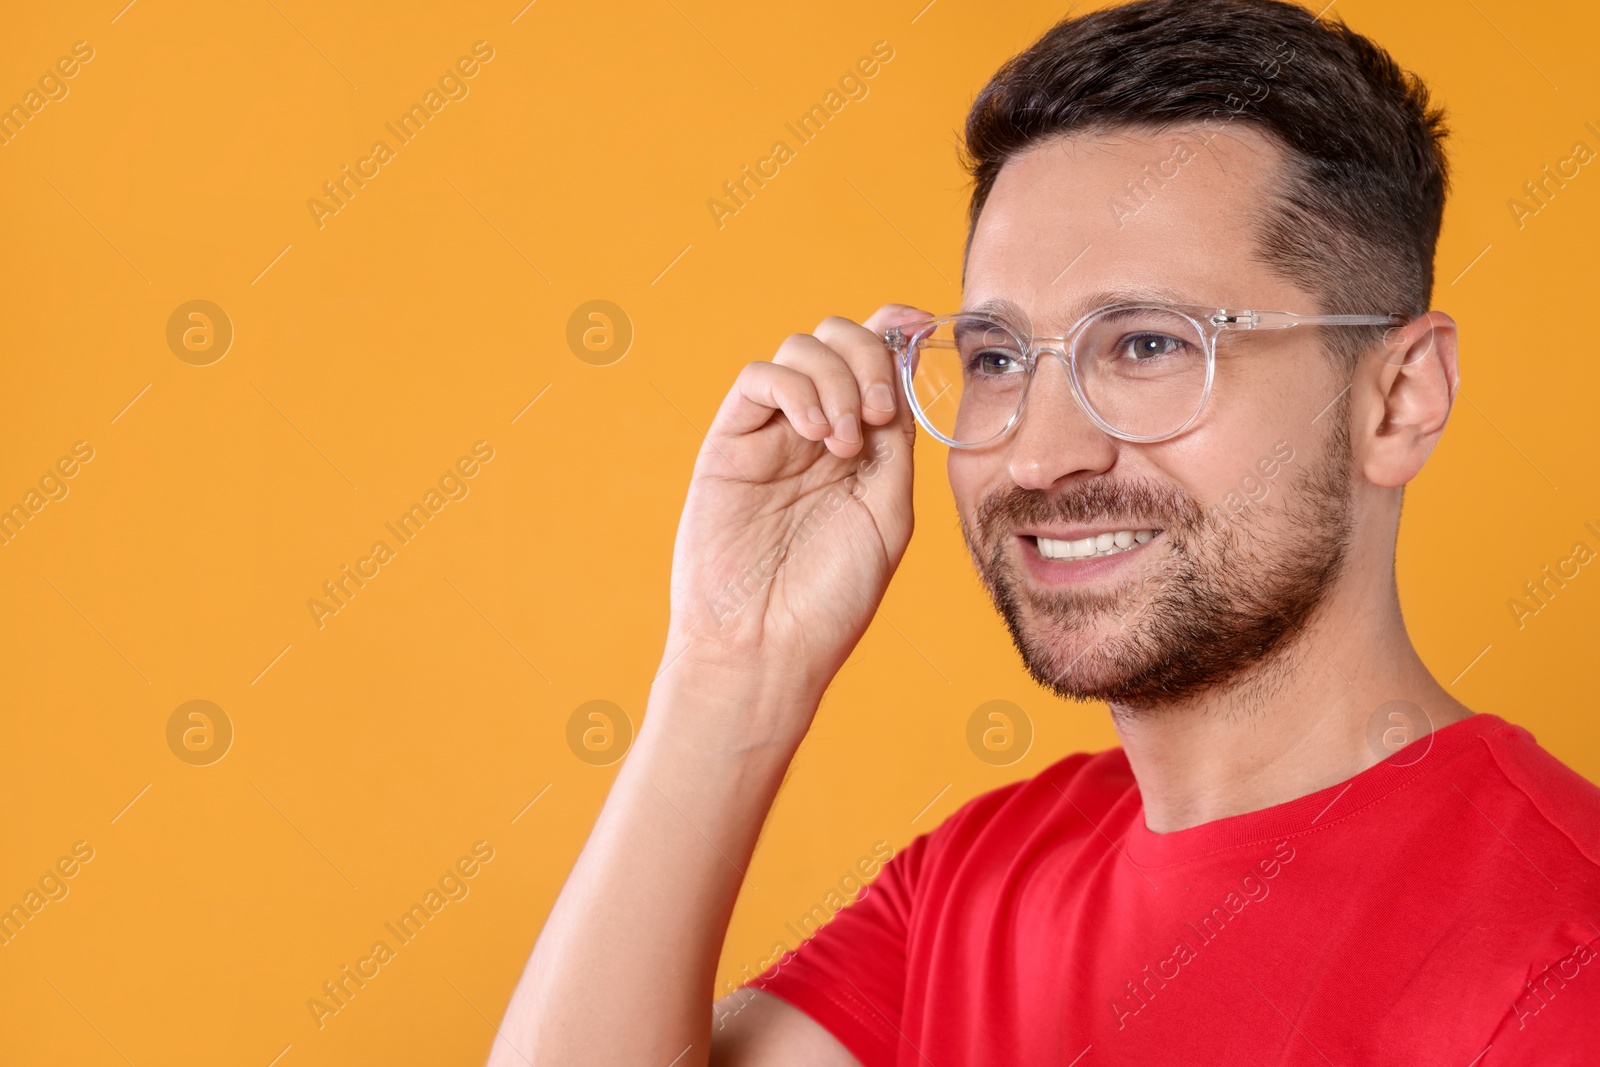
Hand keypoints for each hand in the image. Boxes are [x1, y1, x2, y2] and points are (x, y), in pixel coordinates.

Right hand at [659, 304, 930, 732]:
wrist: (767, 644)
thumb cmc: (830, 597)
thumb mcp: (888, 513)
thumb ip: (895, 444)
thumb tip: (901, 379)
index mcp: (861, 447)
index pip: (876, 364)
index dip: (894, 331)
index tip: (916, 323)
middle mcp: (816, 431)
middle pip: (839, 340)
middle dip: (867, 356)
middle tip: (877, 415)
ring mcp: (771, 434)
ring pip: (800, 348)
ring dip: (835, 380)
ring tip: (842, 444)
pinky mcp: (729, 443)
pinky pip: (757, 379)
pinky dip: (794, 388)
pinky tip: (813, 434)